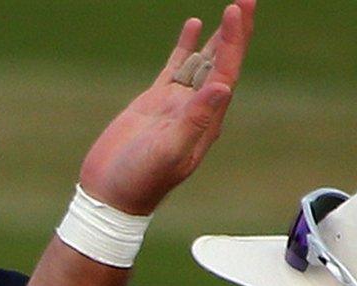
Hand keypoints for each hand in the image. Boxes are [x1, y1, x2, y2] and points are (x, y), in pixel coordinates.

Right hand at [77, 1, 255, 214]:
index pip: (226, 71)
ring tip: (232, 9)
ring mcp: (176, 103)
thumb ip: (195, 120)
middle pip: (223, 61)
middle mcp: (197, 108)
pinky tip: (193, 26)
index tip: (236, 11)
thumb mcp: (169, 151)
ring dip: (219, 36)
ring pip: (204, 61)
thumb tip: (222, 87)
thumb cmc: (139, 181)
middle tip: (246, 0)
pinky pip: (177, 67)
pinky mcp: (155, 101)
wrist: (110, 194)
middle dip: (236, 31)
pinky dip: (186, 46)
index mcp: (206, 119)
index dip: (233, 41)